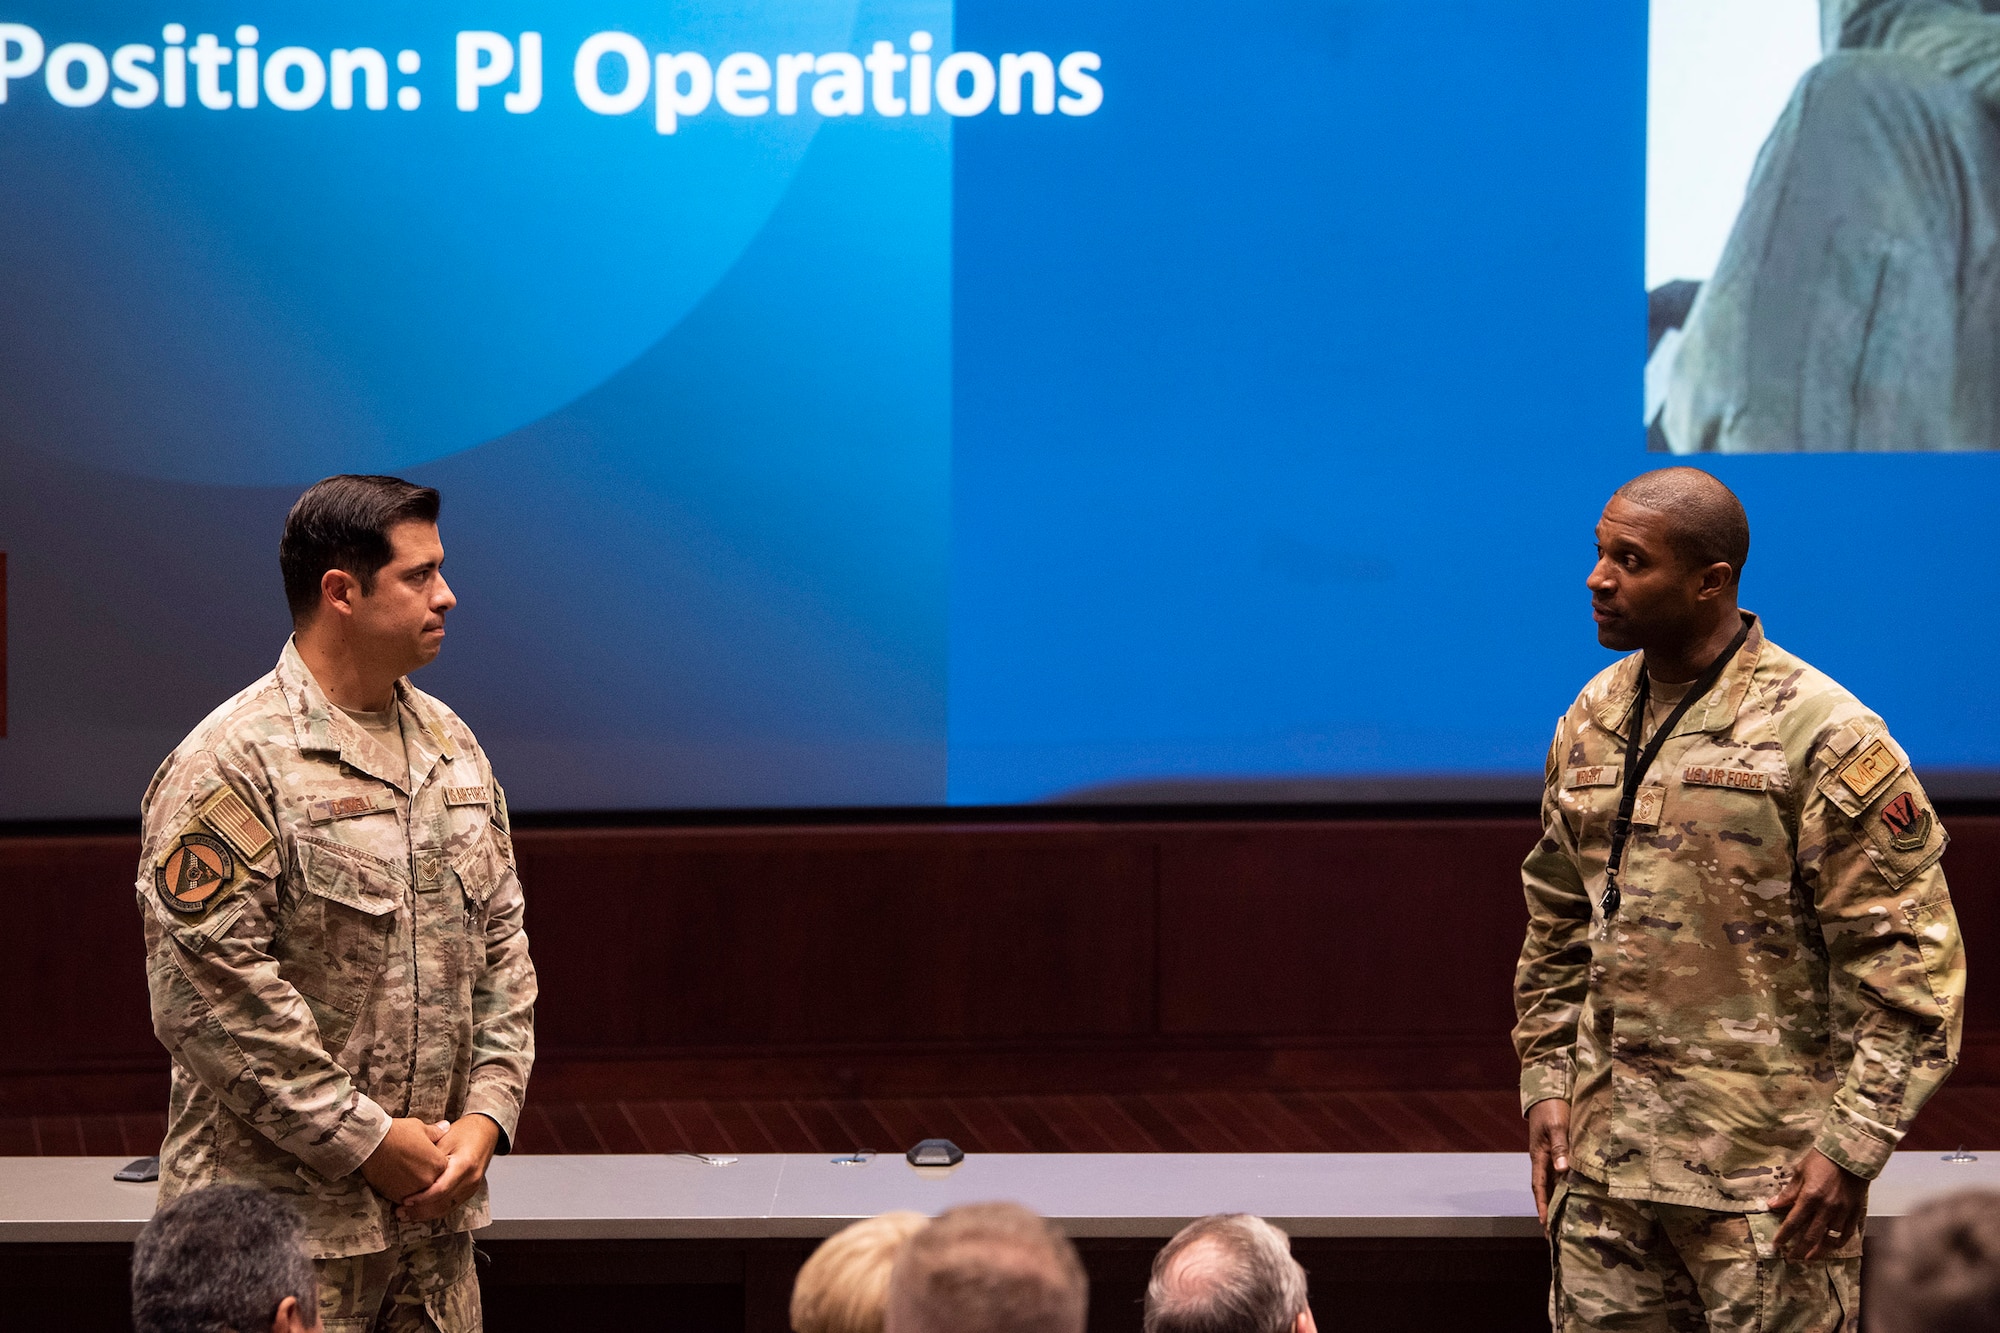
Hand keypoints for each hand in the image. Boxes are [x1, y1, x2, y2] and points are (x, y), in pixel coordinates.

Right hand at [359, 1117, 449, 1202]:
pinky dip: (400, 1192)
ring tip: (401, 1173)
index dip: (432, 1163)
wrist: (372, 1143)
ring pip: (418, 1193)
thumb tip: (446, 1127)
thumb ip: (436, 1132)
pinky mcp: (397, 1197)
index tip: (423, 1158)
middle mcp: (429, 1180)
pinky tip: (394, 1181)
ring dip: (412, 1186)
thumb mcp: (420, 1128)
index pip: (442, 1168)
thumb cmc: (397, 1133)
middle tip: (410, 1165)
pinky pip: (403, 1198)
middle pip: (431, 1182)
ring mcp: (414, 1190)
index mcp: (439, 1164)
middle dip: (423, 1175)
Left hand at [396, 1114, 501, 1221]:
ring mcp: (472, 1188)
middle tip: (400, 1212)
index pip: (441, 1189)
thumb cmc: (465, 1132)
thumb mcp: (444, 1139)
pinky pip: (451, 1206)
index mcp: (464, 1165)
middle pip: (443, 1203)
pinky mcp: (469, 1192)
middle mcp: (470, 1179)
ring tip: (406, 1215)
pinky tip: (421, 1212)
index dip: (421, 1198)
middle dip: (420, 1211)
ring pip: (446, 1209)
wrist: (486, 1132)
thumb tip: (407, 1172)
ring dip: (426, 1215)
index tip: (405, 1201)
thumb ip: (429, 1158)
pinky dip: (434, 1211)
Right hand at [1527, 1098, 1570, 1228]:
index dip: (1543, 1206)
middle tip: (1554, 1234)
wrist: (1548, 1091)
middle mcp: (1543, 1160)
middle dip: (1548, 1211)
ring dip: (1557, 1202)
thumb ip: (1560, 1147)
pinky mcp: (1558, 1151)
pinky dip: (1564, 1188)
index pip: (1539, 1186)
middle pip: (1544, 1190)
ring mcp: (1550, 1156)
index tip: (1546, 1225)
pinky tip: (1573, 1196)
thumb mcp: (1557, 1126)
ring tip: (1564, 1221)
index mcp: (1539, 1156)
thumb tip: (1562, 1170)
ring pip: (1552, 1184)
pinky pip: (1560, 1174)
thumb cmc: (1552, 1108)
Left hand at [1770, 1149, 1865, 1262]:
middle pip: (1811, 1235)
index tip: (1777, 1245)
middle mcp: (1827, 1208)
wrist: (1851, 1153)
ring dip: (1818, 1250)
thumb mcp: (1800, 1172)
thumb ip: (1788, 1192)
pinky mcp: (1855, 1212)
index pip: (1793, 1222)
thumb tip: (1772, 1205)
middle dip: (1799, 1249)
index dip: (1784, 1235)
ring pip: (1830, 1239)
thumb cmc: (1822, 1160)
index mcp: (1810, 1196)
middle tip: (1791, 1257)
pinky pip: (1847, 1234)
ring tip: (1809, 1257)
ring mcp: (1843, 1212)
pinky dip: (1838, 1243)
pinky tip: (1830, 1247)